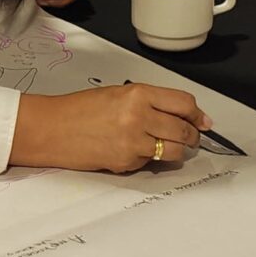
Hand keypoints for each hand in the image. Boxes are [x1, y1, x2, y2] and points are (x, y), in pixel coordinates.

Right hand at [17, 82, 208, 173]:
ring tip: (169, 146)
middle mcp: (139, 116)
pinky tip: (137, 151)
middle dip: (192, 135)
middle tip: (192, 136)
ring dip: (177, 150)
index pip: (184, 103)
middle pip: (184, 129)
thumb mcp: (118, 94)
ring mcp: (133, 142)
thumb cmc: (79, 110)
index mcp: (138, 94)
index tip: (203, 121)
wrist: (51, 128)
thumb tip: (182, 115)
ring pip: (174, 151)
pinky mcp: (126, 162)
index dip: (198, 114)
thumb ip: (151, 102)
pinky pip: (150, 163)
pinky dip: (150, 159)